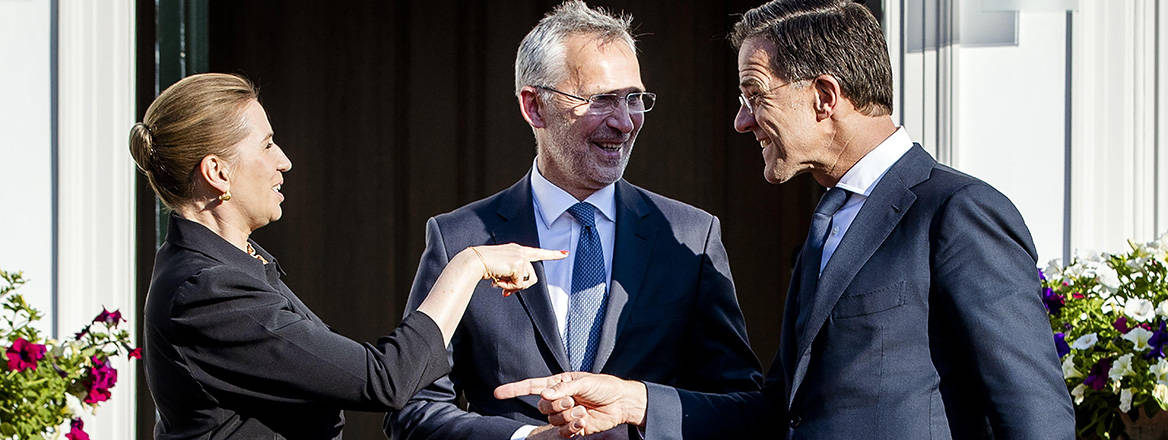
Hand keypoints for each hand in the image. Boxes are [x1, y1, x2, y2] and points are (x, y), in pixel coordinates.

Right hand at [466, 244, 566, 295]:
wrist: (474, 261)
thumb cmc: (484, 266)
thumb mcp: (501, 271)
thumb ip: (511, 277)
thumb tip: (513, 289)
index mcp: (517, 250)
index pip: (538, 252)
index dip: (553, 254)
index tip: (565, 253)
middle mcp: (521, 251)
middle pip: (532, 276)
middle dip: (520, 287)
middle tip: (505, 290)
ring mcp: (520, 257)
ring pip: (526, 281)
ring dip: (513, 286)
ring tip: (499, 283)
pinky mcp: (518, 264)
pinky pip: (519, 283)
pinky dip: (508, 286)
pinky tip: (498, 281)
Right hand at [495, 372, 646, 437]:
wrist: (621, 403)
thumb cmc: (604, 387)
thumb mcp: (585, 382)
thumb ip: (564, 388)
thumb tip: (545, 394)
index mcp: (559, 384)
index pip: (532, 386)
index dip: (514, 389)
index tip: (497, 393)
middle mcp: (559, 398)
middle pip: (542, 406)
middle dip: (557, 405)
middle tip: (575, 402)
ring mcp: (565, 413)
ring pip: (552, 419)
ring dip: (567, 417)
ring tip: (583, 411)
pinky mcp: (573, 426)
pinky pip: (563, 430)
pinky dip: (572, 427)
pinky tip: (584, 422)